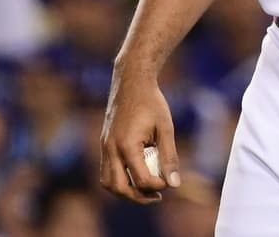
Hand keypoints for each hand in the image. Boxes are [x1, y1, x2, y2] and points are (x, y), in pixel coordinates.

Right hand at [100, 67, 180, 202]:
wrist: (131, 82)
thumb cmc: (151, 102)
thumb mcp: (166, 128)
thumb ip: (169, 156)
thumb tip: (174, 184)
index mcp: (127, 145)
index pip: (141, 179)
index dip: (157, 186)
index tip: (169, 181)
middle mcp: (111, 148)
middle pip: (118, 187)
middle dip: (137, 197)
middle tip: (157, 196)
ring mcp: (105, 146)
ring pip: (108, 182)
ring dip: (125, 190)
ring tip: (145, 189)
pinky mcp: (104, 143)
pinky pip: (106, 171)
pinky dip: (119, 179)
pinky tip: (136, 175)